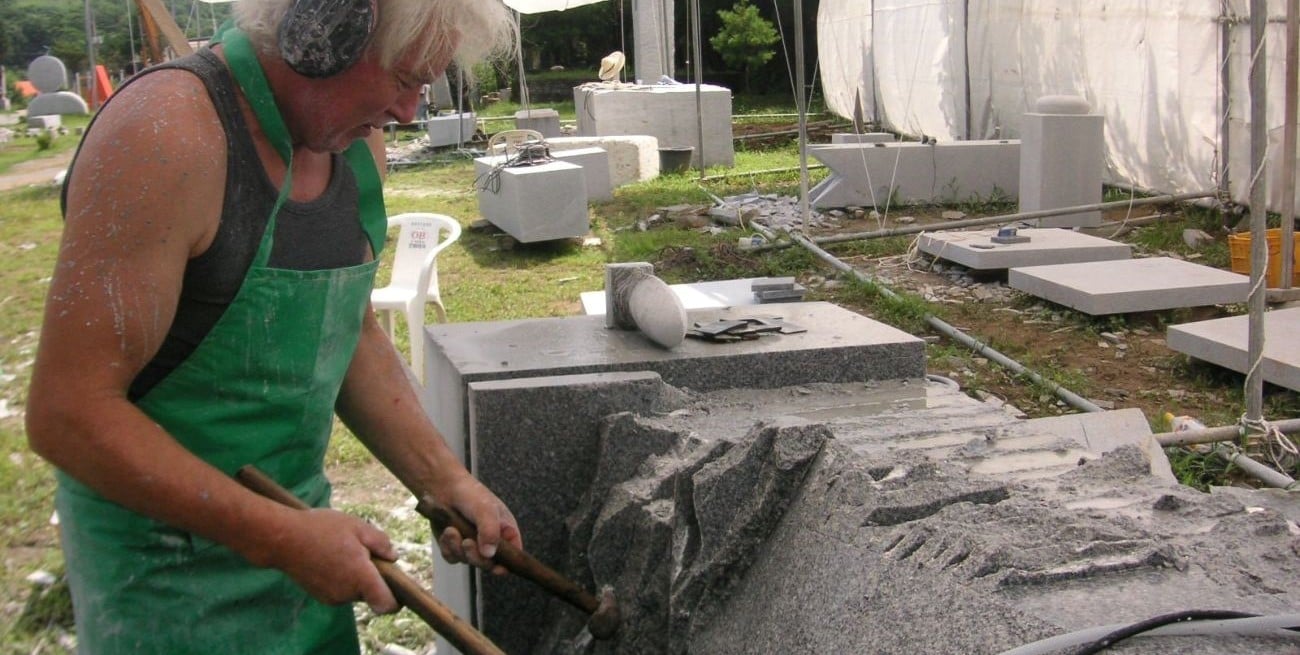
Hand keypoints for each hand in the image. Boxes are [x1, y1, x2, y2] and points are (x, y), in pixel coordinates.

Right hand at [266, 507, 399, 613]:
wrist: (282, 538)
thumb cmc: (321, 529)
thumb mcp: (358, 526)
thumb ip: (381, 543)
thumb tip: (393, 557)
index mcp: (361, 577)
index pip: (386, 605)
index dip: (396, 600)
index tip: (398, 588)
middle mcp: (347, 593)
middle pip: (370, 592)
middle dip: (372, 576)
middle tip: (362, 550)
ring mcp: (331, 596)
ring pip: (354, 590)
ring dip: (355, 576)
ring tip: (342, 549)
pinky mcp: (319, 595)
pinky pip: (340, 589)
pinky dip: (341, 577)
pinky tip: (330, 556)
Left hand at [431, 474, 521, 575]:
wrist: (443, 487)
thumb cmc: (470, 494)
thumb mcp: (485, 510)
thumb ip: (490, 532)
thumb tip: (489, 555)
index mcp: (505, 532)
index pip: (513, 555)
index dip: (508, 565)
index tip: (498, 568)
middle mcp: (489, 541)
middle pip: (488, 564)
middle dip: (476, 556)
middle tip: (467, 543)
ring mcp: (472, 545)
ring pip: (468, 561)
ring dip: (458, 548)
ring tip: (452, 530)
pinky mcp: (454, 546)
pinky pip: (452, 557)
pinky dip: (448, 547)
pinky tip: (447, 532)